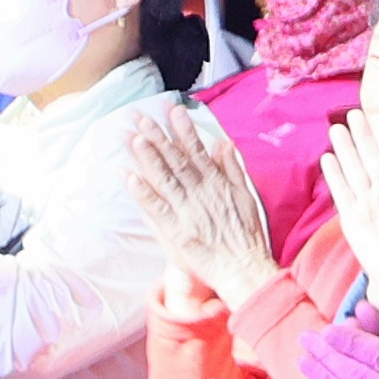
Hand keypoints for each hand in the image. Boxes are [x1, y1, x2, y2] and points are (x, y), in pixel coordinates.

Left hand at [122, 104, 283, 301]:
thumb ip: (233, 168)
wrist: (245, 268)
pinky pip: (157, 209)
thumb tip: (223, 143)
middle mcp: (201, 193)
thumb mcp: (246, 195)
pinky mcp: (177, 231)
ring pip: (165, 179)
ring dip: (148, 158)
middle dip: (158, 137)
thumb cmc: (248, 235)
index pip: (196, 150)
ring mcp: (188, 211)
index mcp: (217, 183)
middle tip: (141, 117)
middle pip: (176, 160)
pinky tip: (130, 177)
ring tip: (133, 138)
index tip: (171, 110)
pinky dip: (144, 193)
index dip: (182, 129)